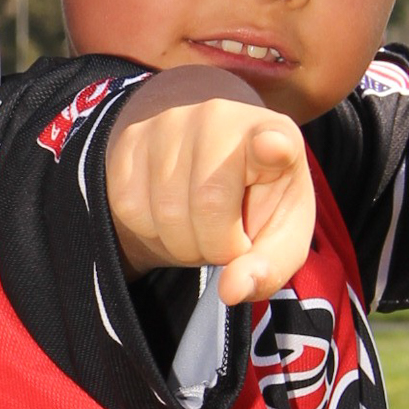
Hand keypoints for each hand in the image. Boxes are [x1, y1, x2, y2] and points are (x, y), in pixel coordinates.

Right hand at [105, 70, 314, 303]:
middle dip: (215, 245)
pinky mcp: (131, 140)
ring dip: (182, 243)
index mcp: (276, 136)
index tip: (274, 147)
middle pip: (208, 204)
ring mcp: (170, 123)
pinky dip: (150, 230)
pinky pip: (129, 208)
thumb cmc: (253, 204)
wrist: (204, 166)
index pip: (273, 138)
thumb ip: (268, 268)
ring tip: (199, 227)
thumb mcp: (278, 237)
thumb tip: (232, 290)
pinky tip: (169, 216)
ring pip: (165, 212)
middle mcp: (220, 118)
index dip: (272, 146)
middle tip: (225, 239)